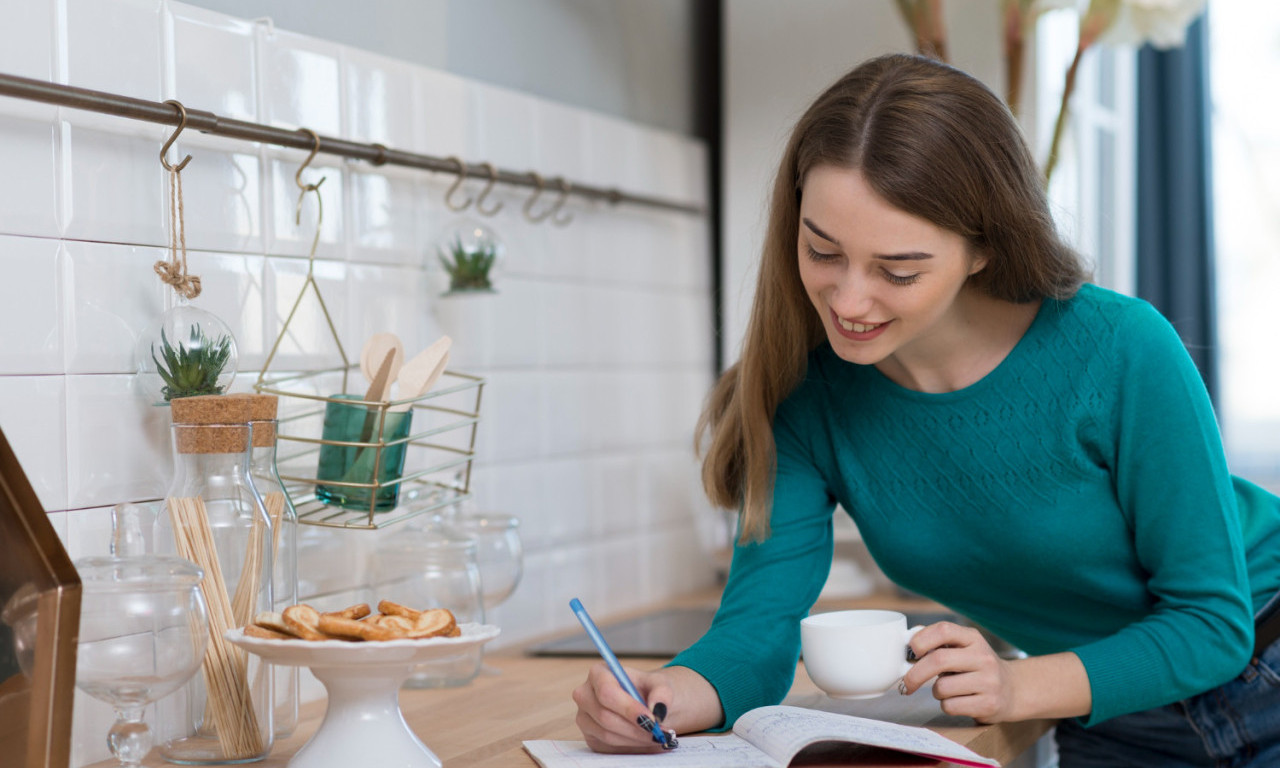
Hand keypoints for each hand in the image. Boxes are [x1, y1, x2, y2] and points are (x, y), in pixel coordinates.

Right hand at [572, 664, 723, 752]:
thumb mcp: (666, 686)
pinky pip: (606, 747)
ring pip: (605, 734)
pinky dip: (628, 749)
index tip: (649, 720)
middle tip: (660, 734)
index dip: (627, 708)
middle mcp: (586, 693)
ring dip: (634, 741)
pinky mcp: (591, 735)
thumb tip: (658, 712)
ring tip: (658, 738)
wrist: (654, 703)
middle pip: (605, 717)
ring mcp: (586, 716)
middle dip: (635, 729)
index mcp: (600, 672)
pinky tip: (647, 744)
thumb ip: (663, 694)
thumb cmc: (658, 691)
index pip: (607, 692)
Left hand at [900, 621, 1017, 722]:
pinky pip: (951, 706)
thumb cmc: (976, 668)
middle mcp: (983, 657)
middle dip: (915, 674)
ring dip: (936, 692)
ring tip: (948, 690)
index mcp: (973, 638)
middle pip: (938, 660)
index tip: (911, 651)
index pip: (944, 629)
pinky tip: (958, 701)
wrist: (1013, 690)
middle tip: (906, 683)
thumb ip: (939, 644)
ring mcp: (988, 681)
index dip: (921, 639)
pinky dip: (947, 705)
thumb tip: (906, 644)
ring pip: (942, 687)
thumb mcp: (964, 648)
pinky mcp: (989, 704)